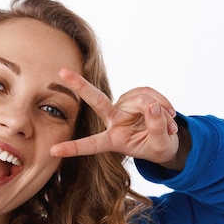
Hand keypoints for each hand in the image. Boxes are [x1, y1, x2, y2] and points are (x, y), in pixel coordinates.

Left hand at [51, 68, 185, 169]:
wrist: (166, 140)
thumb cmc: (158, 147)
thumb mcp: (160, 145)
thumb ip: (156, 128)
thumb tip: (153, 107)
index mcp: (113, 140)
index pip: (91, 144)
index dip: (73, 148)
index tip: (53, 151)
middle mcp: (114, 121)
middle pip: (96, 101)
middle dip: (80, 85)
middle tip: (61, 72)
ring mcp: (123, 107)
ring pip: (141, 99)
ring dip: (160, 109)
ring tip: (170, 125)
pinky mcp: (135, 96)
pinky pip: (149, 93)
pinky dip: (163, 102)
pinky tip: (169, 114)